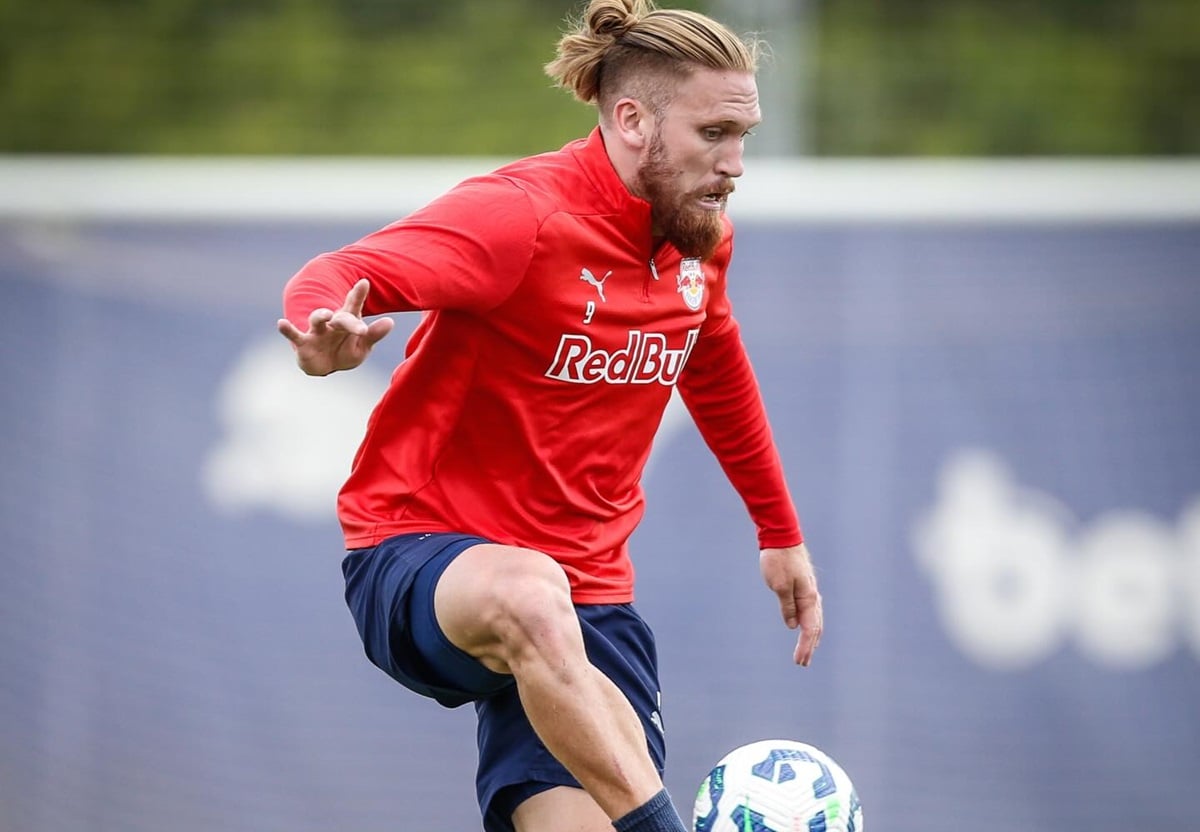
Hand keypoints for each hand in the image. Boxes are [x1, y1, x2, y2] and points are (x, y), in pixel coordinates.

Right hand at [277, 279, 394, 375]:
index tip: (364, 282)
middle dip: (350, 320)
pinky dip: (287, 329)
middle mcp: (333, 323)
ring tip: (326, 314)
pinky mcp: (303, 342)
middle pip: (342, 317)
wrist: (325, 366)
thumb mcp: (362, 346)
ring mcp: (317, 331)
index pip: (354, 307)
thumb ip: (374, 334)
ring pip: (317, 319)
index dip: (358, 295)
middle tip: (360, 327)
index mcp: (348, 321)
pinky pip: (294, 335)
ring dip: (320, 316)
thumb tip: (390, 322)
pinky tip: (281, 323)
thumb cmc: (345, 351)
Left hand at [760, 543, 822, 665]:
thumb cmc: (778, 560)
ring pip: (814, 618)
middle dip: (809, 646)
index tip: (799, 661)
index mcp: (809, 597)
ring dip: (810, 636)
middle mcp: (813, 595)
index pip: (809, 629)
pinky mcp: (803, 585)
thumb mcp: (779, 586)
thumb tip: (793, 626)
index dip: (805, 647)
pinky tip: (803, 627)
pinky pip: (809, 609)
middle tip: (802, 663)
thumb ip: (787, 607)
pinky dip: (808, 622)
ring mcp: (809, 590)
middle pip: (815, 627)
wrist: (781, 536)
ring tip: (806, 650)